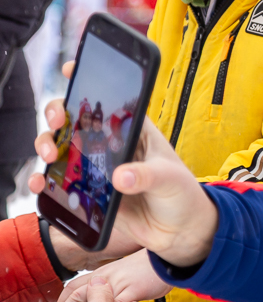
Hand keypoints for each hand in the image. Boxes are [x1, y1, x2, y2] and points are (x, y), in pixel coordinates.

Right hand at [34, 99, 218, 267]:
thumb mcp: (169, 179)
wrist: (179, 231)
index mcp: (136, 131)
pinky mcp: (89, 191)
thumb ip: (147, 175)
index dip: (89, 81)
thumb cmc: (182, 195)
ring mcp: (98, 167)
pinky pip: (61, 182)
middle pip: (77, 120)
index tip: (71, 69)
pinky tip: (41, 183)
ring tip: (50, 156)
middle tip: (58, 123)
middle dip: (59, 115)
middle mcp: (113, 145)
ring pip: (63, 148)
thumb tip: (120, 177)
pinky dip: (46, 181)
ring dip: (49, 146)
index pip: (111, 100)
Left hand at [51, 251, 171, 301]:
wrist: (165, 260)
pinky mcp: (132, 290)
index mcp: (102, 273)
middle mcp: (106, 277)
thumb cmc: (147, 269)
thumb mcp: (122, 275)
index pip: (73, 286)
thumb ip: (109, 287)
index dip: (61, 301)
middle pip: (76, 293)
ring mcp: (118, 283)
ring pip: (91, 301)